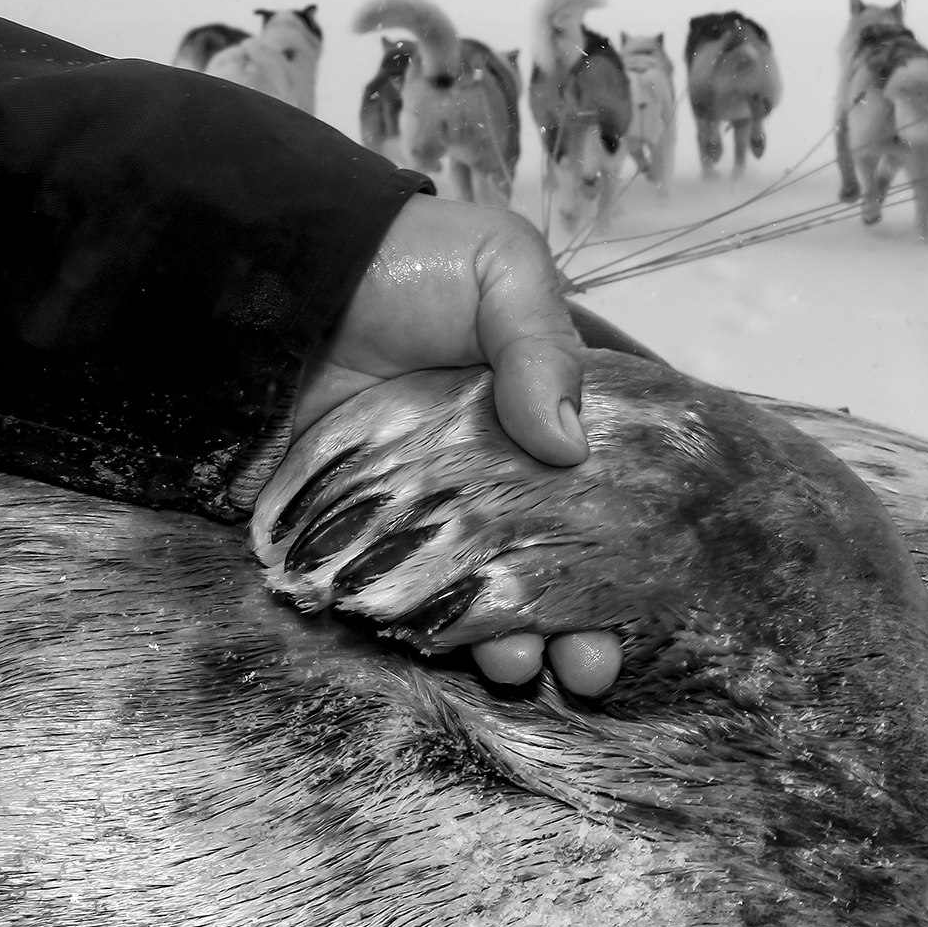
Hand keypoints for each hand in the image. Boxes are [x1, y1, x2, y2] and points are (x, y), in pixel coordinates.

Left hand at [289, 194, 620, 696]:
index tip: (654, 593)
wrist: (273, 274)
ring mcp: (436, 510)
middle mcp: (504, 474)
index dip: (638, 548)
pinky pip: (405, 595)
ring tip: (518, 665)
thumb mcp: (499, 267)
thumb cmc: (403, 259)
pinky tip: (443, 645)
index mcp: (552, 417)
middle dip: (582, 629)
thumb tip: (569, 445)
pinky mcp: (367, 531)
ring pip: (488, 598)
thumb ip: (542, 346)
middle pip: (559, 568)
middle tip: (590, 667)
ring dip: (512, 644)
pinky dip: (427, 630)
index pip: (614, 495)